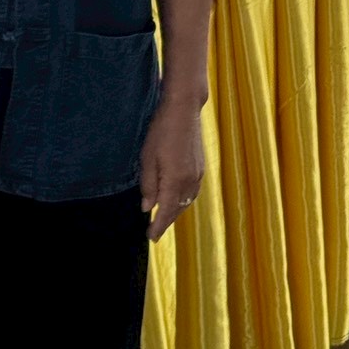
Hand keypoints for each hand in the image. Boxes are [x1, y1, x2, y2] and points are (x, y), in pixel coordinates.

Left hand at [139, 98, 204, 241]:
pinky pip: (192, 192)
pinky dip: (183, 201)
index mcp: (175, 181)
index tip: (150, 237)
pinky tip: (176, 200)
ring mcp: (198, 175)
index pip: (166, 212)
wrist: (184, 110)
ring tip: (163, 218)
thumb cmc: (161, 131)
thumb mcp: (147, 158)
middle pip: (177, 210)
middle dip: (166, 221)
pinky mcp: (201, 167)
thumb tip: (147, 208)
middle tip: (154, 231)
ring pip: (186, 202)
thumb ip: (148, 185)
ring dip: (175, 212)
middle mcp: (190, 182)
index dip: (158, 226)